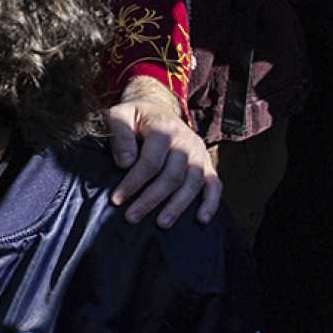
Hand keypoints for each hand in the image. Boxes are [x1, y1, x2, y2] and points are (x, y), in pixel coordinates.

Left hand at [106, 76, 221, 227]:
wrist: (158, 109)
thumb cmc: (135, 117)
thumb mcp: (118, 115)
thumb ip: (120, 135)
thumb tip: (125, 164)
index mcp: (164, 128)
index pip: (151, 161)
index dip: (134, 182)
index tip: (117, 199)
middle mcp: (186, 141)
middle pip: (172, 176)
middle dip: (151, 199)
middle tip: (132, 217)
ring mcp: (199, 153)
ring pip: (192, 184)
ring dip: (177, 206)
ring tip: (161, 224)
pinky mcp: (207, 163)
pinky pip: (214, 185)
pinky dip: (210, 203)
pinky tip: (201, 220)